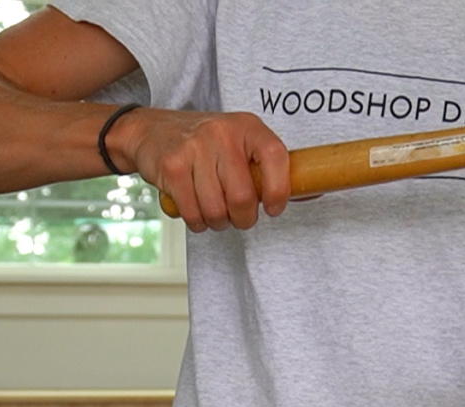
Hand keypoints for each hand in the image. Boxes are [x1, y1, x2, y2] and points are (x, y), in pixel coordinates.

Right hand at [109, 108, 289, 230]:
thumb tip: (313, 191)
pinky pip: (193, 213)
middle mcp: (223, 133)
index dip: (279, 190)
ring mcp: (196, 148)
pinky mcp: (173, 166)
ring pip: (217, 210)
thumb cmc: (204, 145)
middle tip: (238, 217)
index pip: (276, 157)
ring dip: (218, 222)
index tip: (274, 208)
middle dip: (243, 218)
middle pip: (243, 196)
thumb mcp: (239, 144)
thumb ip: (267, 167)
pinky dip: (198, 223)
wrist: (152, 131)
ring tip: (215, 213)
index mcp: (248, 127)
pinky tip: (196, 211)